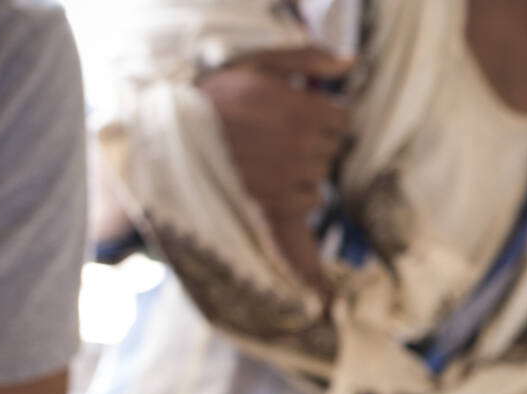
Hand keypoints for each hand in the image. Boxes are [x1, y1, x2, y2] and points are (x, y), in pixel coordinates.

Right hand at [197, 47, 350, 296]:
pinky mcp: (277, 200)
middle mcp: (300, 143)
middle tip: (285, 132)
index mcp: (301, 108)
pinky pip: (313, 198)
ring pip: (323, 170)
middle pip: (333, 144)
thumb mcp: (260, 65)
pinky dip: (300, 189)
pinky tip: (276, 175)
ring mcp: (289, 174)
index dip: (323, 113)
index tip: (303, 112)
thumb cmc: (220, 96)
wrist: (177, 136)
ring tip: (276, 152)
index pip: (341, 117)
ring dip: (307, 163)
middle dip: (316, 137)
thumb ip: (308, 60)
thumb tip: (350, 63)